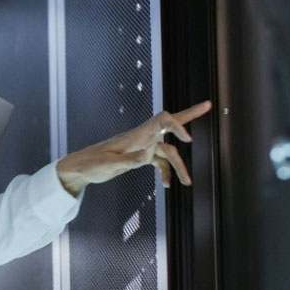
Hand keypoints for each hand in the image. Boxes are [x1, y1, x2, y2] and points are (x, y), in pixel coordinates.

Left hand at [54, 101, 212, 194]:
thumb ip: (129, 160)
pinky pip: (159, 161)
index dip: (177, 125)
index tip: (187, 139)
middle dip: (190, 115)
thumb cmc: (92, 164)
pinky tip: (166, 185)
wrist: (81, 168)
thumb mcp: (110, 165)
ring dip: (179, 166)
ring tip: (187, 183)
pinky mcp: (139, 156)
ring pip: (168, 151)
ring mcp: (142, 146)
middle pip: (170, 123)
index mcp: (137, 135)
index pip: (162, 120)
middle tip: (208, 105)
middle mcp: (142, 137)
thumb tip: (147, 156)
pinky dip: (165, 172)